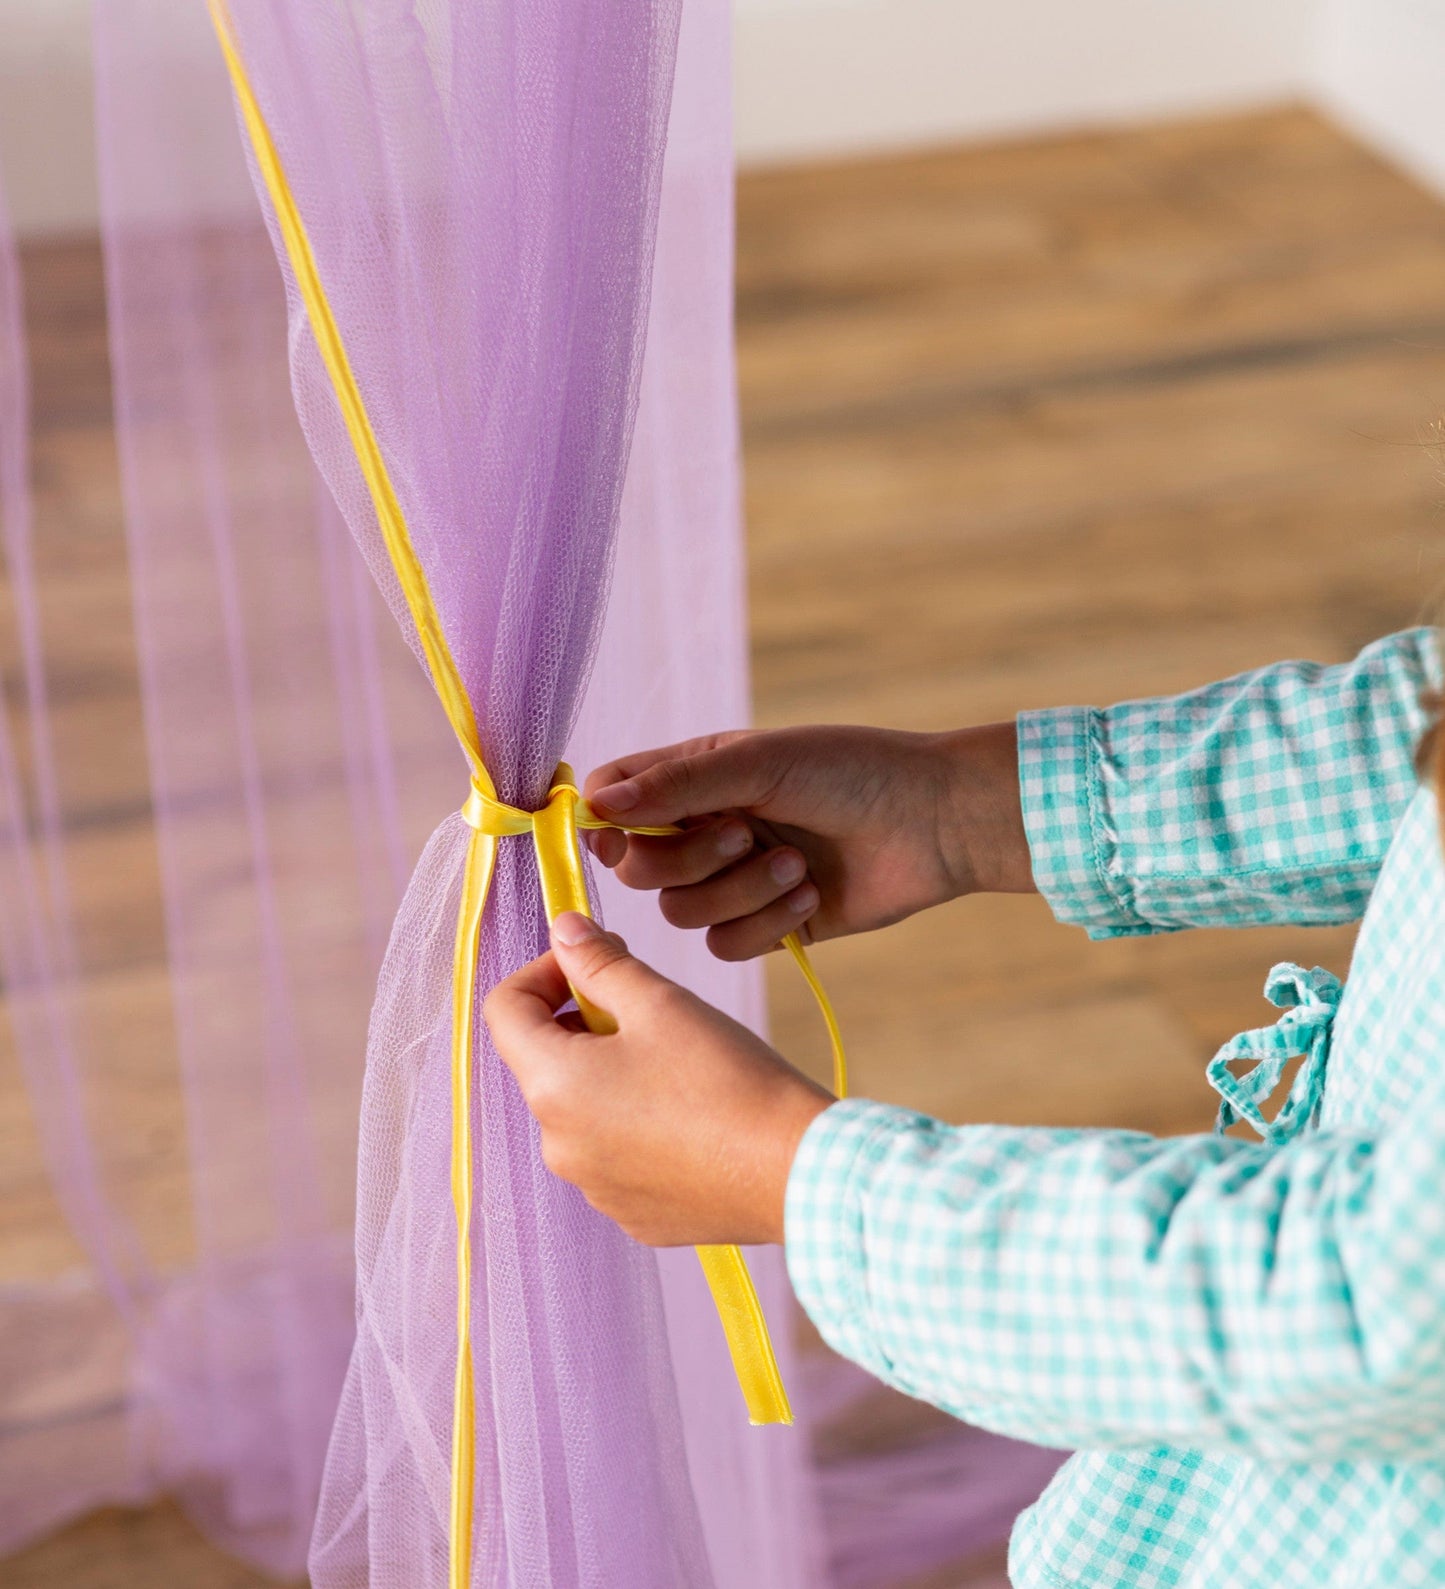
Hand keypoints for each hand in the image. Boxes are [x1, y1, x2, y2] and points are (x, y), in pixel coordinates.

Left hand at [484, 912, 833, 1245]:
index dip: (541, 972)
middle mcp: (559, 1145)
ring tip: (679, 1061)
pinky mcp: (634, 1215)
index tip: (590, 961)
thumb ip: (600, 961)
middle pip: (546, 1062)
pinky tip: (693, 1114)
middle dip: (584, 1022)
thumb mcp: (660, 1002)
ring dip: (612, 1073)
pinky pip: (616, 1155)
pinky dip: (638, 1125)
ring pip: (583, 1110)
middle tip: (647, 1005)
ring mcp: (595, 1187)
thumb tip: (563, 931)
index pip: (504, 1012)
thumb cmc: (727, 1079)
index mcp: (554, 1086)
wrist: (797, 1173)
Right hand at [584, 722, 1031, 960]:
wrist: (933, 822)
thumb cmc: (851, 772)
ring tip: (796, 863)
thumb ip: (677, 785)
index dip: (606, 822)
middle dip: (690, 859)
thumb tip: (593, 806)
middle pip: (640, 869)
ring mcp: (734, 880)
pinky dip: (766, 922)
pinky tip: (811, 894)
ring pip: (683, 913)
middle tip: (745, 832)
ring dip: (739, 891)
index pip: (614, 801)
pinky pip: (725, 946)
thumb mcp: (760, 763)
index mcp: (696, 777)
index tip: (621, 830)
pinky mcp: (767, 926)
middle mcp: (705, 829)